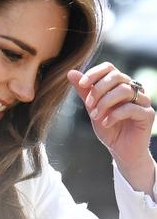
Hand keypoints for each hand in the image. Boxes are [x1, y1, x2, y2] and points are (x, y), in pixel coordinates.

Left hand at [68, 63, 155, 192]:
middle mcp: (134, 89)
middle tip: (89, 106)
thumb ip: (84, 91)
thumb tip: (71, 73)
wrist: (120, 150)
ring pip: (124, 90)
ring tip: (96, 116)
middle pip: (117, 76)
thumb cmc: (108, 128)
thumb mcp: (93, 108)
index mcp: (120, 84)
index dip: (94, 73)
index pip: (109, 68)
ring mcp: (143, 100)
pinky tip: (106, 123)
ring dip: (105, 103)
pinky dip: (114, 115)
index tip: (81, 84)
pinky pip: (131, 107)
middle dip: (98, 90)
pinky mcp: (147, 114)